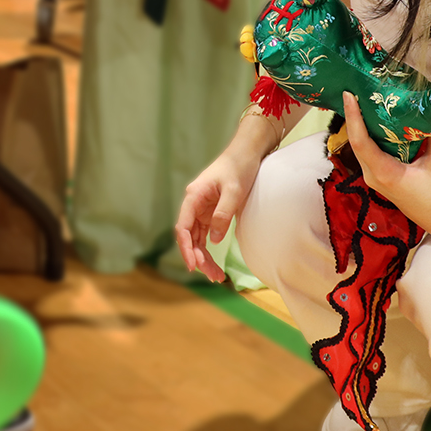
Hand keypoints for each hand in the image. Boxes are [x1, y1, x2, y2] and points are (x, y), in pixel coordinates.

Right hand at [175, 149, 261, 281]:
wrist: (247, 153)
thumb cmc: (239, 167)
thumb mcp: (234, 191)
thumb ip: (223, 215)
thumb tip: (215, 240)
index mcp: (194, 196)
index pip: (183, 227)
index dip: (185, 248)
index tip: (193, 265)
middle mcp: (194, 204)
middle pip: (189, 237)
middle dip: (198, 258)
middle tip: (213, 276)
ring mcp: (202, 209)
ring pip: (197, 239)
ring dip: (204, 257)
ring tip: (216, 276)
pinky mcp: (211, 213)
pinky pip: (206, 235)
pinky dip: (209, 249)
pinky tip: (215, 263)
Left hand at [341, 93, 430, 241]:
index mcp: (385, 173)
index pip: (361, 142)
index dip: (353, 117)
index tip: (349, 95)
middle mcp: (374, 176)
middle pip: (356, 141)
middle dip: (355, 115)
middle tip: (357, 89)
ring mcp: (374, 177)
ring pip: (362, 146)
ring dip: (362, 124)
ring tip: (364, 98)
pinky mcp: (380, 177)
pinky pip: (369, 152)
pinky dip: (372, 135)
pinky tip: (378, 119)